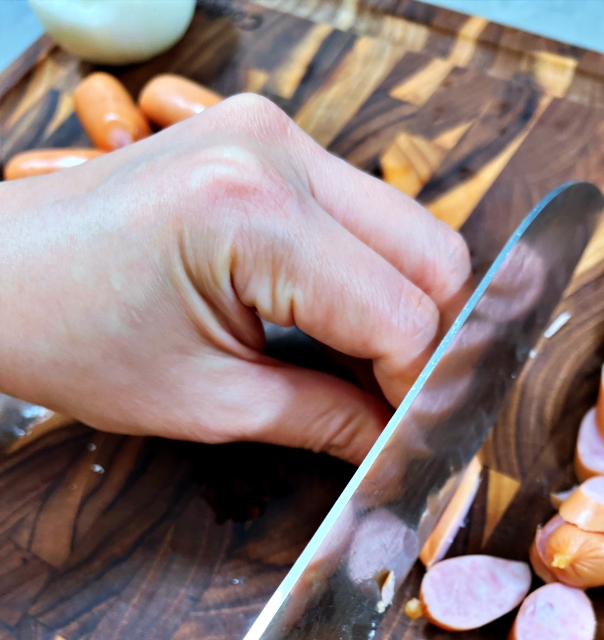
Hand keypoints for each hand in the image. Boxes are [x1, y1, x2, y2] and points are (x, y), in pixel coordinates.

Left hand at [0, 94, 470, 463]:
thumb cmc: (70, 334)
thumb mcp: (207, 401)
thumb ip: (324, 419)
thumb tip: (399, 440)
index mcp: (254, 214)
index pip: (405, 313)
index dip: (417, 388)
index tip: (406, 437)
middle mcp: (275, 150)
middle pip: (431, 253)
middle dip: (425, 342)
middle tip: (391, 406)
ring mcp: (272, 134)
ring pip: (405, 230)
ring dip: (397, 307)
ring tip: (355, 371)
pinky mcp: (264, 142)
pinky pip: (359, 214)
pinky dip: (364, 276)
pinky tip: (330, 325)